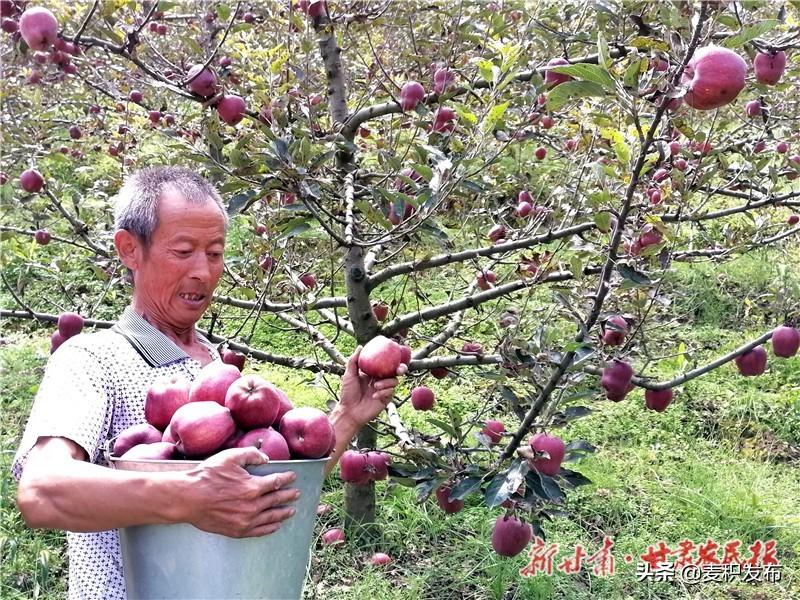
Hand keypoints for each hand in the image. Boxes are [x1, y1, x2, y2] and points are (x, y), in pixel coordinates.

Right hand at [182, 448, 299, 537]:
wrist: (188, 498)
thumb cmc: (207, 476)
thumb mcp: (229, 457)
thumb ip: (251, 454)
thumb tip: (265, 458)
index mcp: (253, 487)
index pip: (276, 482)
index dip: (286, 478)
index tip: (292, 476)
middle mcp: (253, 506)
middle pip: (277, 500)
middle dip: (289, 495)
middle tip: (297, 493)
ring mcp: (246, 520)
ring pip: (271, 517)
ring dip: (283, 512)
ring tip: (291, 510)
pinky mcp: (237, 531)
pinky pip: (260, 530)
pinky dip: (270, 527)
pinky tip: (275, 525)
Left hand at [335, 346, 405, 429]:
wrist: (349, 411)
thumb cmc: (347, 394)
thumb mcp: (349, 375)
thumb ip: (353, 361)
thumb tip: (360, 347)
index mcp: (372, 373)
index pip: (384, 363)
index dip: (392, 359)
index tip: (395, 353)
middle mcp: (380, 380)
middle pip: (395, 372)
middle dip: (401, 369)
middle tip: (399, 369)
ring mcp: (383, 389)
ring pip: (394, 381)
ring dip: (387, 382)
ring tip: (376, 386)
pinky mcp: (386, 399)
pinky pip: (391, 392)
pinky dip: (383, 392)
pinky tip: (374, 396)